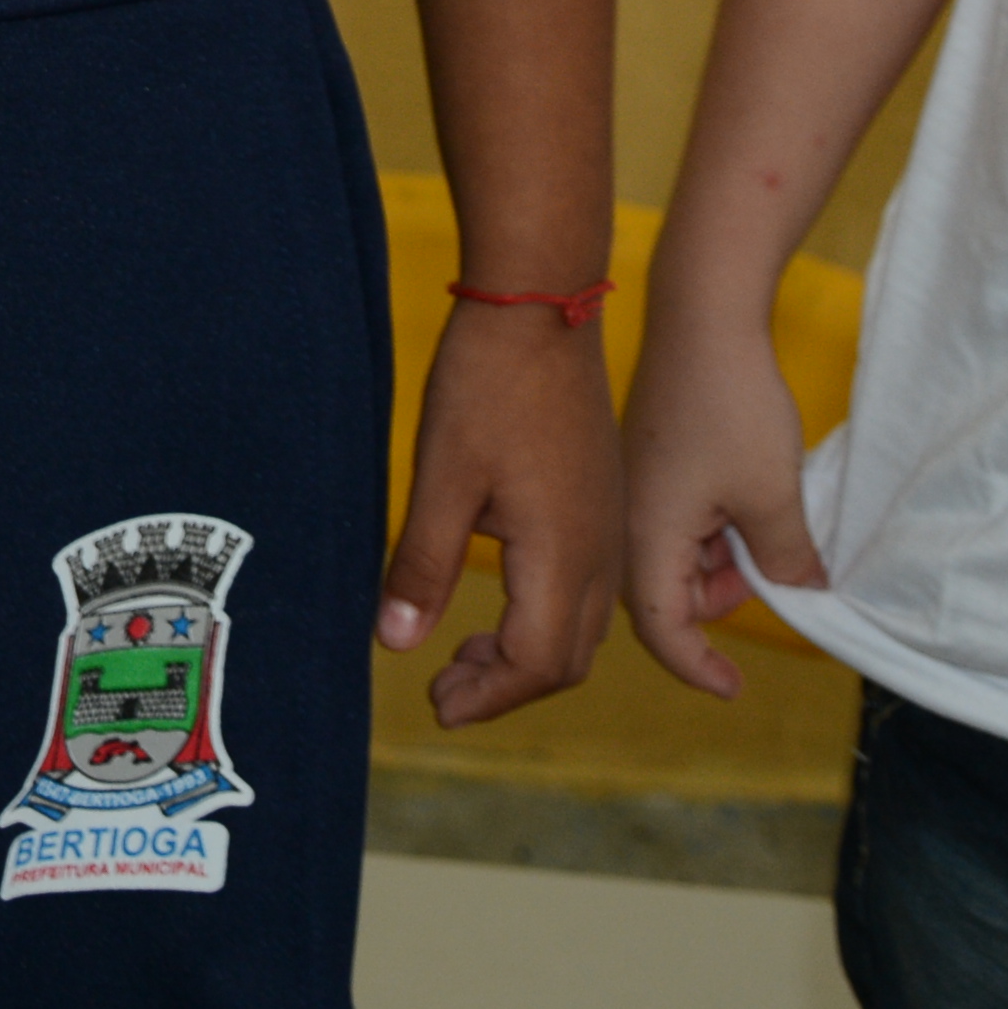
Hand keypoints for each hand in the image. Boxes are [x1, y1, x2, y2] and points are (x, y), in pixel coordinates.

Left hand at [381, 303, 615, 728]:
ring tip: (464, 652)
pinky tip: (501, 597)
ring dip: (529, 654)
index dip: (486, 696)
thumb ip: (423, 568)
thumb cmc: (488, 386)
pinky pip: (591, 587)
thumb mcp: (441, 480)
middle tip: (444, 689)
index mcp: (564, 554)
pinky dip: (547, 615)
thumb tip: (395, 645)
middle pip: (568, 659)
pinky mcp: (606, 500)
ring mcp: (611, 524)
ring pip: (584, 626)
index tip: (437, 704)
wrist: (541, 304)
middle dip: (507, 686)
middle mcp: (604, 550)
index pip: (535, 663)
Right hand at [619, 308, 828, 701]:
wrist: (704, 312)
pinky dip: (716, 525)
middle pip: (667, 594)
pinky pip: (680, 517)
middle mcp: (629, 516)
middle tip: (773, 571)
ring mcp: (638, 485)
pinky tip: (752, 493)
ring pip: (678, 554)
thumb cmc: (731, 405)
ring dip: (722, 559)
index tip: (736, 688)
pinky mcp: (652, 459)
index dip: (698, 666)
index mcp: (645, 535)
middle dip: (720, 600)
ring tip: (769, 522)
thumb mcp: (773, 496)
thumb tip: (801, 593)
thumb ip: (786, 560)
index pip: (663, 629)